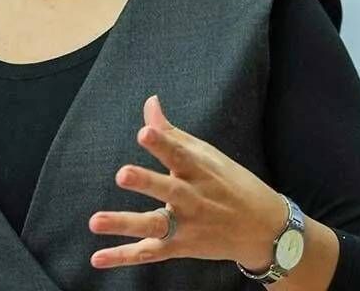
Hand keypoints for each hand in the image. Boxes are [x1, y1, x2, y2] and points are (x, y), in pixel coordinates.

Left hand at [87, 95, 288, 270]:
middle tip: (122, 174)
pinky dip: (123, 257)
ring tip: (95, 221)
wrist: (264, 229)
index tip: (145, 132)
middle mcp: (193, 198)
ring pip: (154, 225)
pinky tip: (98, 257)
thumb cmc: (230, 184)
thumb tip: (150, 102)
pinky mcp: (180, 247)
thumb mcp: (207, 155)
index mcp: (199, 169)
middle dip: (146, 182)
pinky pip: (149, 253)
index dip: (162, 143)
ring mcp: (186, 225)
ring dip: (125, 224)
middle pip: (168, 189)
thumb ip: (171, 133)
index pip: (179, 153)